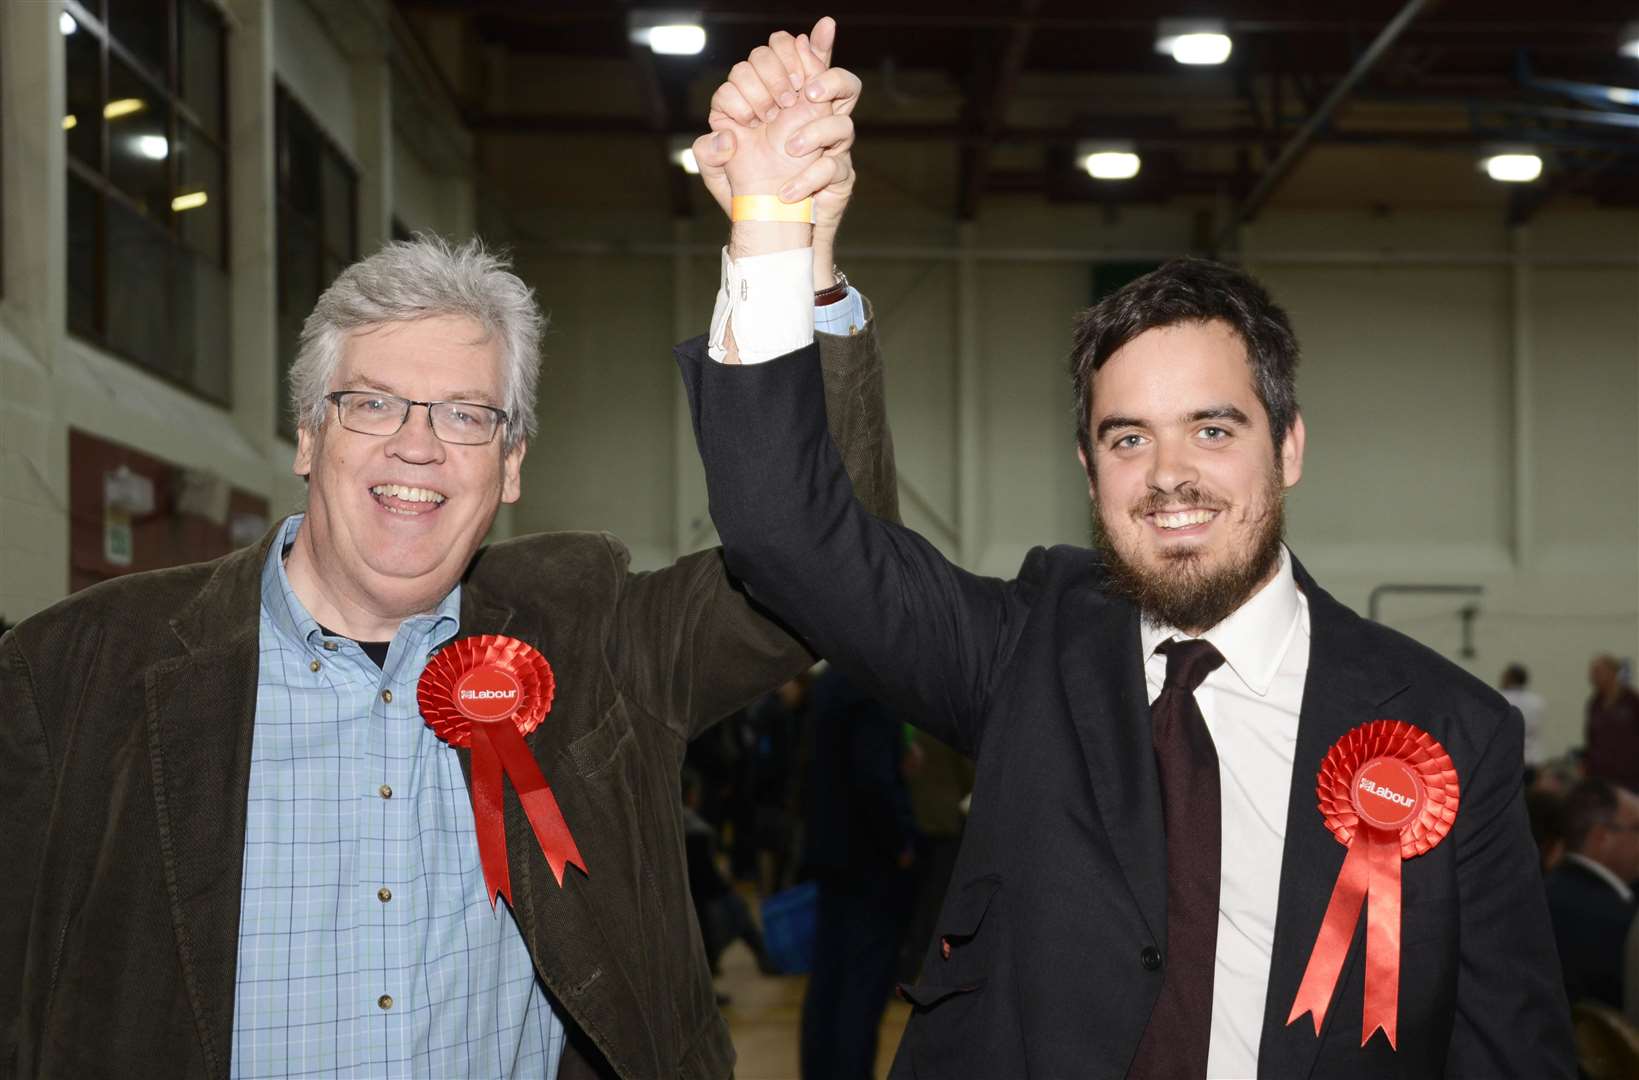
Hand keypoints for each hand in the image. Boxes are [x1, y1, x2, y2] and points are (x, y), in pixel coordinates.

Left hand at [693, 19, 859, 248]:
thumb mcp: (716, 172)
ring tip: (791, 147)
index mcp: (774, 102)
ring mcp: (828, 138)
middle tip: (777, 106)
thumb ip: (708, 151)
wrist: (770, 233)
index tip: (747, 116)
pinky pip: (833, 163)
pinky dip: (808, 178)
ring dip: (817, 118)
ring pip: (847, 95)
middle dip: (792, 75)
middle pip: (818, 64)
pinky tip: (786, 192)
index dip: (762, 73)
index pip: (777, 57)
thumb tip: (726, 138)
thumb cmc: (746, 195)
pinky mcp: (840, 171)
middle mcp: (805, 113)